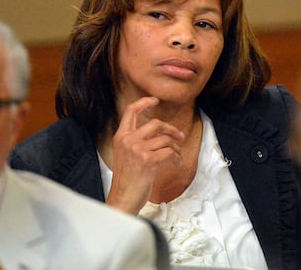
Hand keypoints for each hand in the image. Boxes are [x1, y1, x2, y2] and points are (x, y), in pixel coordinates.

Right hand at [106, 96, 183, 213]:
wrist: (123, 198)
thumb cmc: (127, 180)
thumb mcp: (126, 155)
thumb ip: (137, 141)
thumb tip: (159, 133)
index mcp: (121, 137)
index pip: (131, 111)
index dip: (144, 103)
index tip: (155, 100)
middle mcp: (128, 140)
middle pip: (156, 123)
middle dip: (171, 129)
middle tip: (180, 136)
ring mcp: (138, 149)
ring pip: (166, 139)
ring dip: (176, 148)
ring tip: (177, 157)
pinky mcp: (148, 160)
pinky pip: (170, 152)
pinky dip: (176, 158)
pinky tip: (176, 163)